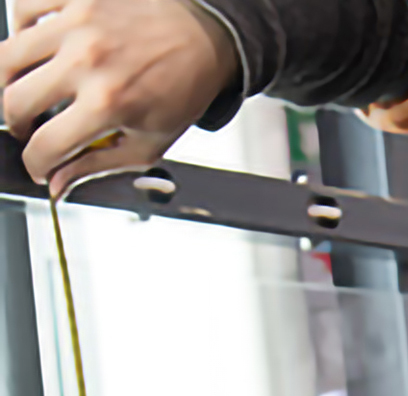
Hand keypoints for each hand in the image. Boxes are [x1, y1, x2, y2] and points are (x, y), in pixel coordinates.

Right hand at [0, 0, 238, 194]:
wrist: (206, 38)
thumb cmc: (184, 88)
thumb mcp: (150, 142)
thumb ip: (98, 165)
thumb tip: (57, 184)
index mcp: (109, 102)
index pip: (44, 145)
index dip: (36, 164)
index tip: (39, 164)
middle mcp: (88, 60)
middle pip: (14, 102)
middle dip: (19, 125)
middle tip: (34, 129)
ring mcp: (79, 24)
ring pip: (7, 57)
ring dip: (12, 82)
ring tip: (34, 91)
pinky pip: (22, 9)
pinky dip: (22, 31)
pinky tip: (39, 49)